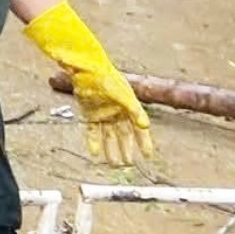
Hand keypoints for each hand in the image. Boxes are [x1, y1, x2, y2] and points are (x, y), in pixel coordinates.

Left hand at [23, 1, 153, 165]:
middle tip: (128, 164)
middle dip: (126, 149)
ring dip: (111, 149)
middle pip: (123, 135)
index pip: (139, 129)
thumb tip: (144, 126)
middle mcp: (117, 112)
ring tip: (114, 164)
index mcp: (129, 107)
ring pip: (108, 136)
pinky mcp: (89, 114)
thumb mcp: (124, 94)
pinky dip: (94, 142)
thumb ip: (134, 110)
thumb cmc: (108, 78)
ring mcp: (103, 114)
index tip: (147, 155)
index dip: (144, 142)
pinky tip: (96, 154)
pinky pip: (92, 132)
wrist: (87, 69)